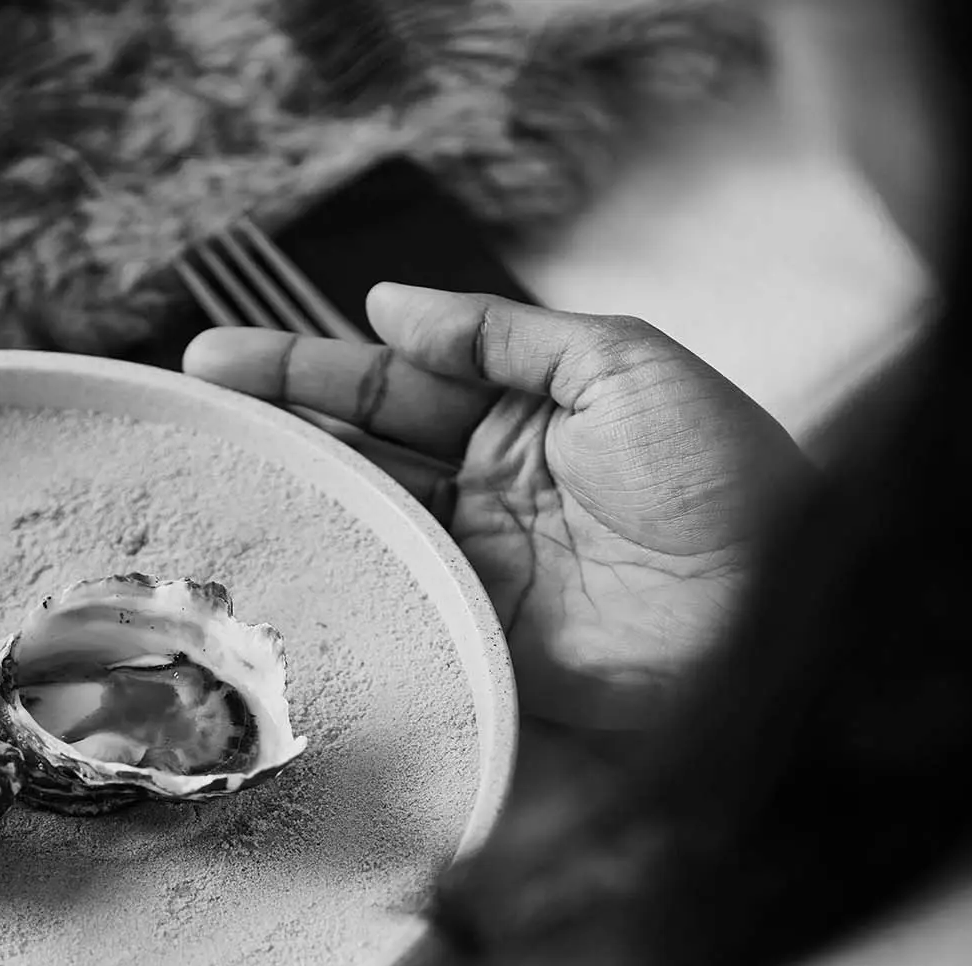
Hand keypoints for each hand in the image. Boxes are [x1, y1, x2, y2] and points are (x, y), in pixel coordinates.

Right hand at [184, 284, 809, 730]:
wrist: (786, 606)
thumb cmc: (728, 478)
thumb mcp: (624, 366)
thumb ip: (502, 335)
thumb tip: (387, 305)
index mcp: (522, 423)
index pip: (390, 389)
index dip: (305, 372)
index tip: (218, 361)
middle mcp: (487, 502)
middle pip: (357, 462)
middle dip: (272, 436)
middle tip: (185, 417)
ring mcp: (478, 581)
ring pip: (361, 538)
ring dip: (287, 513)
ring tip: (202, 488)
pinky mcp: (480, 655)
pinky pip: (393, 621)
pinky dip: (334, 602)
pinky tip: (274, 579)